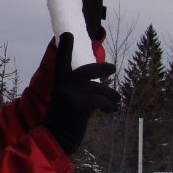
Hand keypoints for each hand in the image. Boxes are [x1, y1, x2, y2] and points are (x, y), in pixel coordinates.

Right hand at [43, 33, 119, 154]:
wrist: (55, 138)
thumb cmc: (63, 122)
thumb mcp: (67, 102)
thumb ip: (78, 91)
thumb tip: (97, 86)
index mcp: (59, 83)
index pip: (62, 61)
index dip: (66, 47)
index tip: (68, 34)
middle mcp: (64, 85)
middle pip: (86, 71)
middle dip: (101, 69)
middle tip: (113, 68)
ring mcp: (71, 93)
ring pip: (98, 89)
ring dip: (110, 95)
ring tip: (116, 100)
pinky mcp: (79, 104)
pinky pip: (99, 101)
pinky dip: (108, 106)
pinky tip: (113, 110)